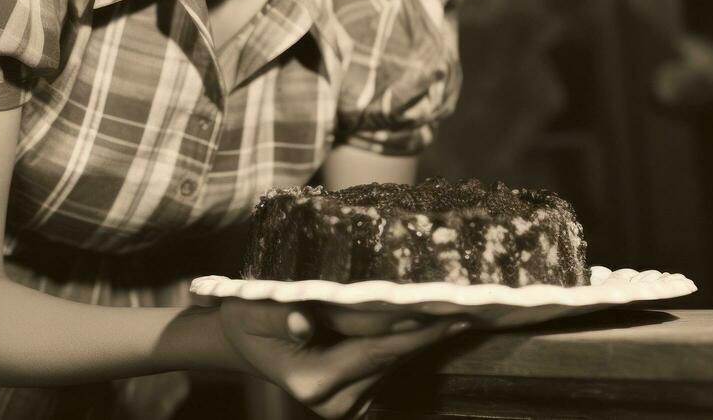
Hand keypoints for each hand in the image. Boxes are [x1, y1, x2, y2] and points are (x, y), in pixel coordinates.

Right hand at [217, 298, 470, 418]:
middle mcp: (334, 400)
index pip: (374, 350)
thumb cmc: (250, 317)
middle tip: (469, 307)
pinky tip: (431, 324)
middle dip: (430, 333)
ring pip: (392, 363)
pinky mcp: (352, 399)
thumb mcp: (257, 309)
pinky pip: (385, 366)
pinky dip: (406, 344)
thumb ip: (282, 315)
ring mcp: (344, 404)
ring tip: (457, 310)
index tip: (447, 314)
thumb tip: (303, 320)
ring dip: (423, 339)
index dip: (413, 331)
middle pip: (391, 358)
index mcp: (312, 380)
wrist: (243, 341)